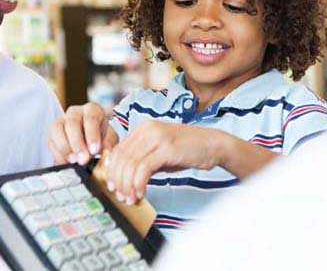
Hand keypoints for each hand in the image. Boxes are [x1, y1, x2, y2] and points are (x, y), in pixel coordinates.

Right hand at [49, 103, 118, 165]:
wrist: (89, 143)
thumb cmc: (101, 138)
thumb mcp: (109, 139)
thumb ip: (108, 143)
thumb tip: (106, 151)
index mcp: (92, 110)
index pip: (91, 118)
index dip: (92, 134)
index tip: (94, 150)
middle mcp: (75, 112)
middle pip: (72, 123)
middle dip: (77, 143)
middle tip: (83, 159)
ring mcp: (62, 120)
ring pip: (58, 129)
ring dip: (65, 147)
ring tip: (73, 161)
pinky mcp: (52, 133)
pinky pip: (51, 141)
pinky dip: (58, 153)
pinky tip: (66, 163)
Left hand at [105, 120, 223, 204]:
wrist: (213, 144)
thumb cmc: (188, 150)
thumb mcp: (160, 153)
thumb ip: (142, 161)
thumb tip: (124, 179)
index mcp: (143, 129)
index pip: (118, 151)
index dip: (113, 172)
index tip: (114, 188)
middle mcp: (147, 129)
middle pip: (121, 158)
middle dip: (118, 181)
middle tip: (121, 197)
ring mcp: (156, 137)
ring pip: (130, 164)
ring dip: (128, 185)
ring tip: (131, 198)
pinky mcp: (166, 147)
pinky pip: (144, 168)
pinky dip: (138, 184)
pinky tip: (141, 193)